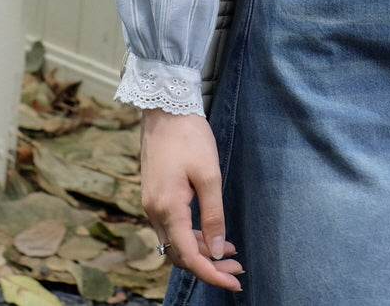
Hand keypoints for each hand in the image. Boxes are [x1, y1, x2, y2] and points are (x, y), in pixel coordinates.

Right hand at [140, 109, 243, 291]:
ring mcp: (151, 204)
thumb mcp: (208, 174)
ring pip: (175, 242)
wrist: (165, 108)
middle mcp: (154, 212)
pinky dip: (191, 236)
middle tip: (238, 268)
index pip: (189, 256)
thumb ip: (213, 214)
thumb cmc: (189, 136)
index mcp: (167, 209)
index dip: (212, 274)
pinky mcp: (154, 195)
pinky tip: (211, 232)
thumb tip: (218, 251)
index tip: (234, 282)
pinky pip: (171, 228)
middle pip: (180, 254)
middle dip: (209, 265)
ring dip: (201, 251)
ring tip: (230, 252)